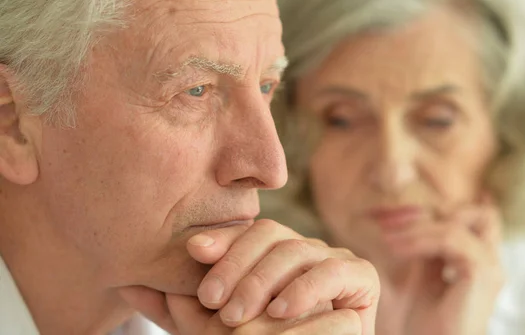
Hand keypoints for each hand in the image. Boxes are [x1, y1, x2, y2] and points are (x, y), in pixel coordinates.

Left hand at [120, 219, 378, 333]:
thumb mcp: (210, 332)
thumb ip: (179, 309)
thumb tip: (127, 284)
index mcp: (271, 254)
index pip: (247, 234)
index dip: (223, 238)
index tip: (195, 251)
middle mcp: (302, 250)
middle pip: (272, 235)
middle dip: (240, 264)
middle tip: (214, 302)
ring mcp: (332, 260)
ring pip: (299, 251)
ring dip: (266, 281)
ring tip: (240, 316)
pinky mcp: (362, 279)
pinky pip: (335, 271)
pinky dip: (306, 289)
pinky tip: (281, 311)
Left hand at [385, 195, 503, 334]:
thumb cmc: (421, 325)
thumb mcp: (420, 275)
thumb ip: (423, 247)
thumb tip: (407, 215)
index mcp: (477, 261)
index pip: (466, 217)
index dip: (427, 210)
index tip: (387, 217)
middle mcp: (489, 262)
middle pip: (475, 213)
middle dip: (427, 211)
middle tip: (388, 222)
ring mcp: (490, 267)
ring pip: (456, 223)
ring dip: (415, 226)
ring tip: (386, 238)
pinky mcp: (481, 274)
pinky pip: (449, 239)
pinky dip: (419, 239)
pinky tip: (395, 249)